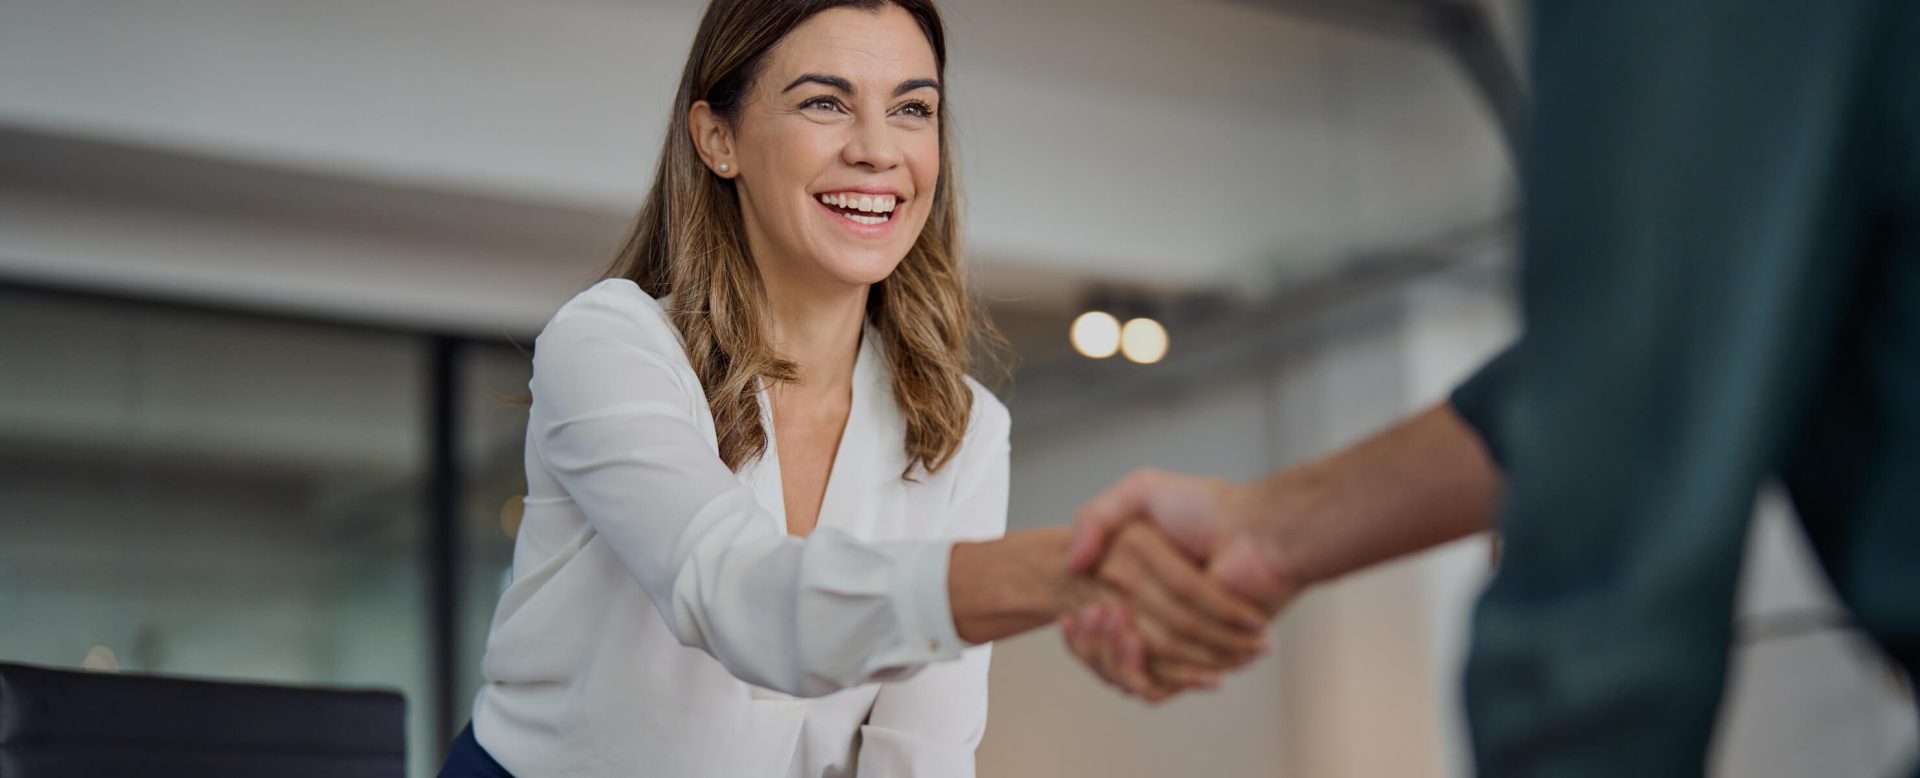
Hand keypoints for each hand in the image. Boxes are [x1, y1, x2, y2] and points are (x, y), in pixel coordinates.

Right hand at [1061, 470, 1299, 700]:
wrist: (1258, 535)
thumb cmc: (1207, 509)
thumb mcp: (1141, 491)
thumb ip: (1096, 517)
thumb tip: (1072, 564)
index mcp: (1137, 585)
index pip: (1092, 624)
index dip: (1079, 630)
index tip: (1073, 615)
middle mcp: (1154, 615)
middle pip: (1106, 652)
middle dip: (1094, 642)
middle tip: (1091, 614)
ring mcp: (1177, 639)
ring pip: (1127, 671)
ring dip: (1112, 655)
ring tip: (1117, 623)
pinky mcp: (1199, 659)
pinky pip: (1159, 684)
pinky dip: (1140, 671)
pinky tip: (1132, 640)